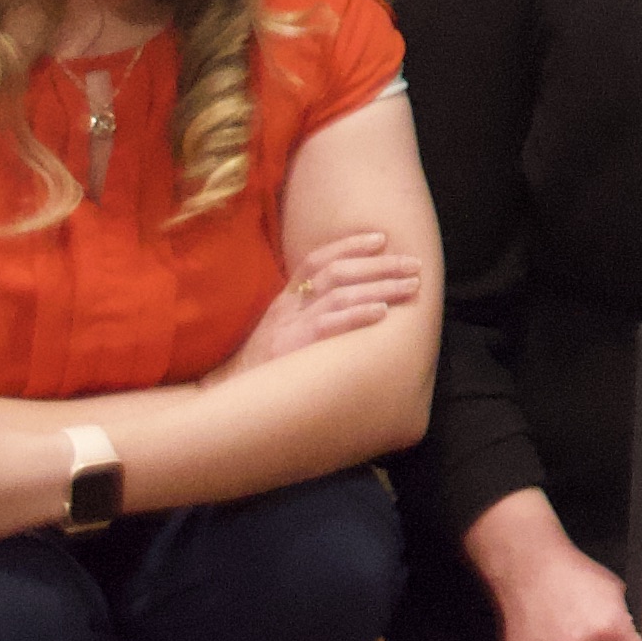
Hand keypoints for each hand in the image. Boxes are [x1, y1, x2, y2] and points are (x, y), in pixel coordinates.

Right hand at [218, 229, 421, 377]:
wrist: (227, 401)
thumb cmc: (263, 370)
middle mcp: (287, 308)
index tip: (382, 239)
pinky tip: (381, 312)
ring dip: (380, 287)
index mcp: (285, 301)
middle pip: (338, 272)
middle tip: (414, 265)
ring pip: (340, 294)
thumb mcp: (280, 333)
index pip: (317, 260)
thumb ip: (307, 315)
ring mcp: (288, 327)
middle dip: (380, 265)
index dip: (350, 245)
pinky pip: (328, 325)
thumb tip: (354, 304)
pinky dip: (357, 315)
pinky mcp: (291, 349)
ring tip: (411, 286)